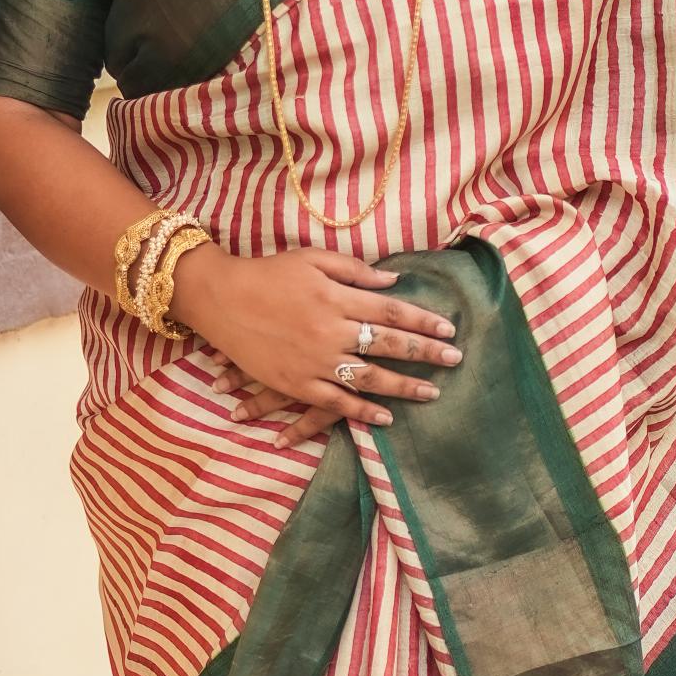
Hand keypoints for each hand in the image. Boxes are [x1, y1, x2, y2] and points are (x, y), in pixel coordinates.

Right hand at [171, 246, 463, 439]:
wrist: (219, 298)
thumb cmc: (267, 273)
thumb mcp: (311, 259)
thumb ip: (353, 270)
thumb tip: (392, 281)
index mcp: (337, 297)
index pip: (392, 311)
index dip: (423, 322)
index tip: (448, 330)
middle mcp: (332, 330)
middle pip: (389, 344)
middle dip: (426, 353)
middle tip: (455, 360)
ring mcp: (315, 360)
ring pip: (370, 378)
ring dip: (404, 386)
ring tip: (432, 392)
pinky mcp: (296, 383)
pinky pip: (336, 401)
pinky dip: (363, 410)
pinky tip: (386, 417)